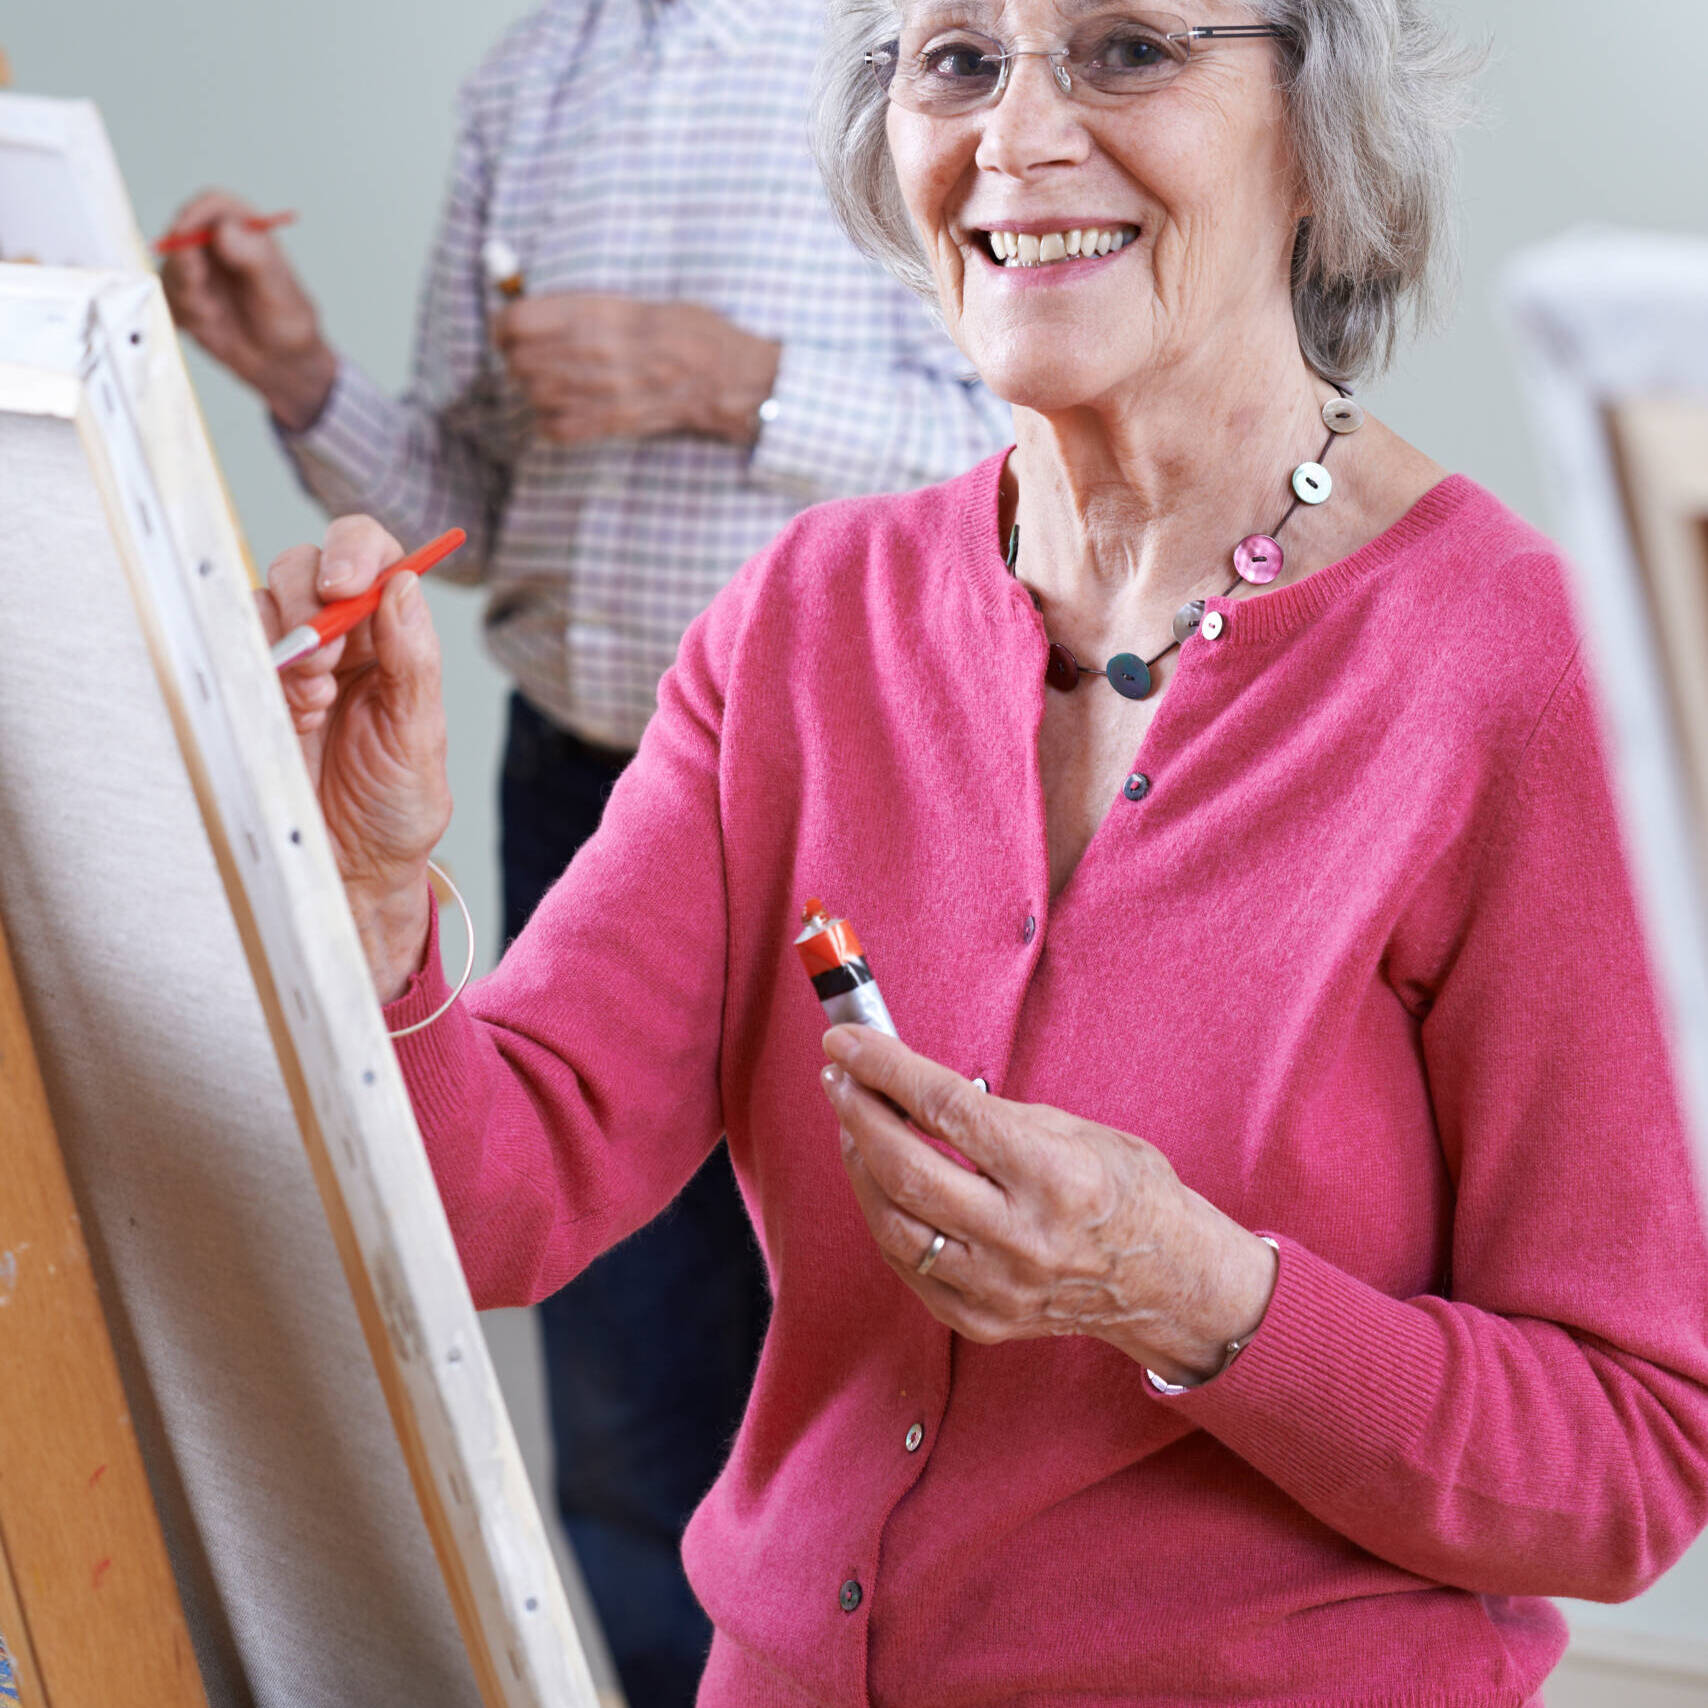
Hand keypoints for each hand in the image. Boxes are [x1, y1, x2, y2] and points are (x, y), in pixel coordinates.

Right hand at [159, 189, 336, 431]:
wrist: (281, 363)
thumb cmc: (288, 323)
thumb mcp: (278, 290)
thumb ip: (254, 257)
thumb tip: (224, 229)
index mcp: (245, 231)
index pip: (213, 205)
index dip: (195, 214)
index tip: (185, 235)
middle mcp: (217, 245)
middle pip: (181, 232)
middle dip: (184, 262)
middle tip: (198, 286)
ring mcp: (198, 269)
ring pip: (170, 267)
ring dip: (186, 294)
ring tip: (214, 314)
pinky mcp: (185, 295)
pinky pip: (166, 297)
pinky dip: (183, 312)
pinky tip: (209, 323)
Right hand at [257, 517, 452, 999]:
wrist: (351, 873)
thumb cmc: (396, 809)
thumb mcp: (420, 737)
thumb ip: (415, 660)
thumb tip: (404, 583)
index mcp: (395, 640)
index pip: (375, 558)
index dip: (356, 552)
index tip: (346, 584)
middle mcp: (342, 641)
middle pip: (309, 564)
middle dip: (314, 594)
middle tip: (328, 654)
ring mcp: (290, 663)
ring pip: (266, 597)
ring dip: (288, 634)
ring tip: (314, 696)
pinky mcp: (250, 691)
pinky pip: (232, 647)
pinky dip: (256, 665)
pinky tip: (289, 709)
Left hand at [493, 293, 780, 446]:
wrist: (722, 376)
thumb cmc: (684, 331)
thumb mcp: (631, 303)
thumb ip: (582, 309)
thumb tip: (535, 313)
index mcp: (597, 313)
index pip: (518, 321)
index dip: (503, 325)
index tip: (507, 328)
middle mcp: (594, 352)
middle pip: (519, 360)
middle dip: (516, 358)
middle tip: (528, 355)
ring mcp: (601, 391)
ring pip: (533, 394)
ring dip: (533, 388)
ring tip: (550, 381)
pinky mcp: (611, 422)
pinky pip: (554, 428)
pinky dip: (549, 420)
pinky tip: (563, 408)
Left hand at [820, 1026, 1278, 1385]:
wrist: (1168, 1283)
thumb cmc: (1129, 1192)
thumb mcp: (1077, 1131)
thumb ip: (997, 1118)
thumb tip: (916, 1089)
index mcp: (1055, 1176)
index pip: (947, 1110)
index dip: (887, 1069)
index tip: (848, 1039)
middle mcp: (1022, 1237)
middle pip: (907, 1170)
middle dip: (858, 1113)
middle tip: (838, 1075)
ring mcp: (998, 1287)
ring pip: (893, 1224)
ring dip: (860, 1165)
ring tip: (853, 1123)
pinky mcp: (982, 1319)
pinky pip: (908, 1266)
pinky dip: (884, 1215)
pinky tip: (878, 1180)